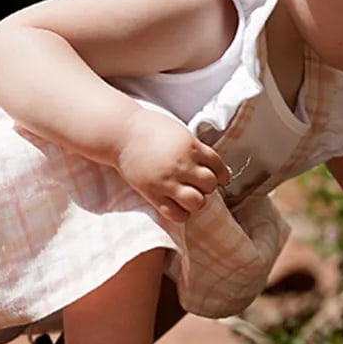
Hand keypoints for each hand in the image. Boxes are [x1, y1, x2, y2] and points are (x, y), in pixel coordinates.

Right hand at [114, 108, 228, 223]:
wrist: (121, 134)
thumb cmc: (151, 129)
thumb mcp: (180, 133)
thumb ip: (195, 148)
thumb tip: (212, 165)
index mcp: (191, 147)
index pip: (219, 167)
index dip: (221, 173)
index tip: (216, 175)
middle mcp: (182, 164)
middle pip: (210, 185)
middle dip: (208, 186)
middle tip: (198, 184)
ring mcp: (167, 180)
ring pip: (197, 202)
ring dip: (197, 200)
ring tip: (189, 196)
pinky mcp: (153, 193)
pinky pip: (176, 213)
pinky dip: (182, 214)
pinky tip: (178, 205)